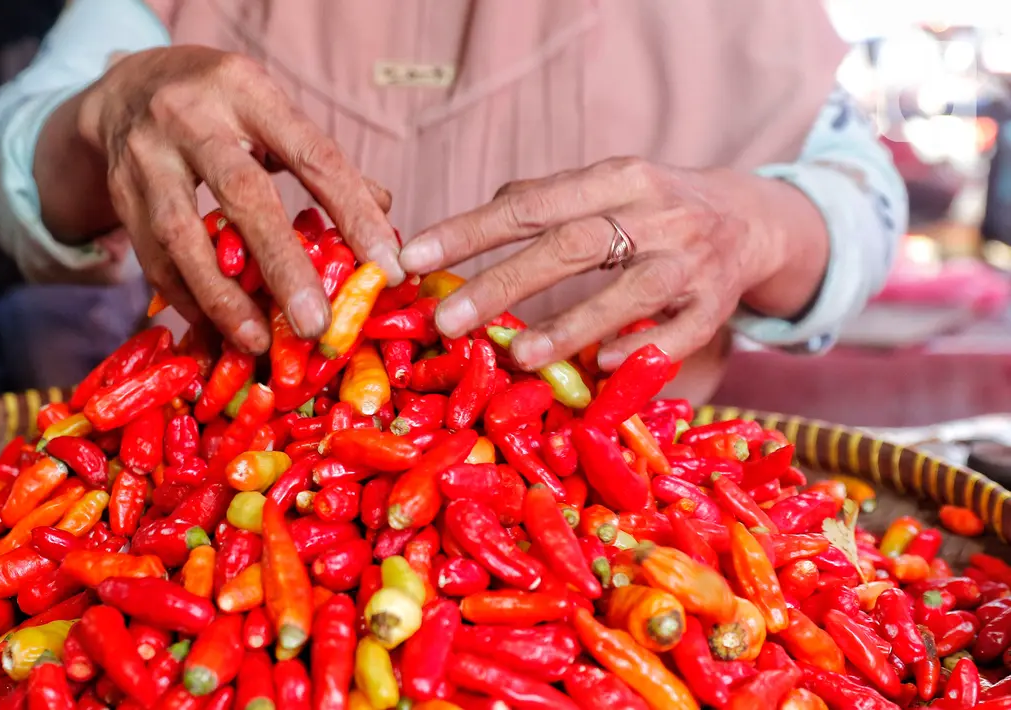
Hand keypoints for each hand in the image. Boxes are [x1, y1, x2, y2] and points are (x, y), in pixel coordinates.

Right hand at [76, 46, 400, 353]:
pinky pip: (152, 259)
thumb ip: (322, 160)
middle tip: (315, 324)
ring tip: (258, 341)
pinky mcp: (120, 193)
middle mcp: (192, 118)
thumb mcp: (271, 112)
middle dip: (282, 265)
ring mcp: (147, 155)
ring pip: (182, 235)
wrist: (127, 87)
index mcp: (248, 91)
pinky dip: (188, 299)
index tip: (386, 267)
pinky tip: (218, 327)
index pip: (312, 155)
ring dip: (222, 297)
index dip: (353, 212)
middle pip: (242, 194)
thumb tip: (384, 213)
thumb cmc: (222, 107)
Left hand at [399, 157, 816, 370]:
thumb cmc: (652, 207)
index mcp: (616, 177)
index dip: (469, 232)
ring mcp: (691, 260)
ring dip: (571, 325)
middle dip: (504, 282)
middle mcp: (656, 213)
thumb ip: (542, 200)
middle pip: (572, 245)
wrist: (751, 218)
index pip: (530, 203)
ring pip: (629, 292)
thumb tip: (468, 224)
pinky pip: (679, 333)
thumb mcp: (603, 186)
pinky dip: (642, 349)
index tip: (414, 259)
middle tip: (446, 320)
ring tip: (517, 355)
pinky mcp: (717, 304)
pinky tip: (602, 367)